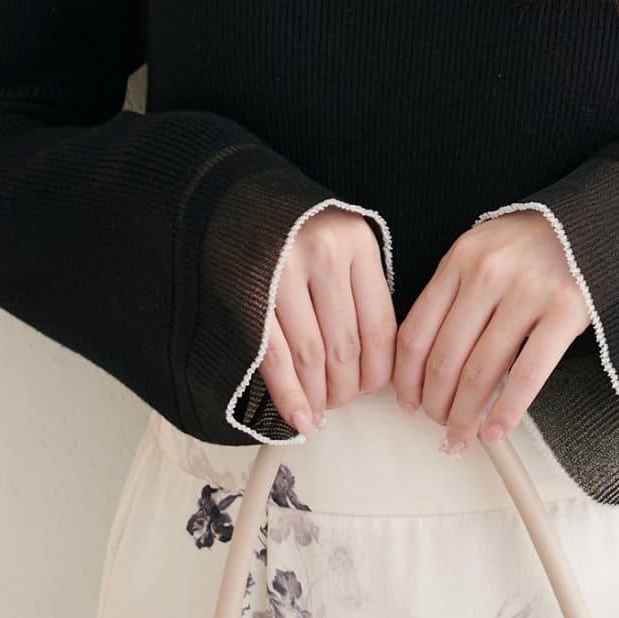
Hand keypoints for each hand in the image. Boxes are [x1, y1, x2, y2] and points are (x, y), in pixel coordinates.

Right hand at [255, 210, 395, 434]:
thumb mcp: (343, 243)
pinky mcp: (251, 293)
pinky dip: (289, 395)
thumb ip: (361, 289)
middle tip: (342, 403)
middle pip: (346, 345)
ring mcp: (284, 273)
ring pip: (312, 356)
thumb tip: (375, 364)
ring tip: (320, 413)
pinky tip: (298, 417)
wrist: (239, 200)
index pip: (379, 324)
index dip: (379, 370)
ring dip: (318, 397)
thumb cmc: (300, 229)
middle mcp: (324, 254)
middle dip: (346, 389)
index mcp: (357, 242)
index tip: (373, 389)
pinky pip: (275, 357)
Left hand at [392, 212, 590, 452]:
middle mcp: (488, 273)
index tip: (407, 402)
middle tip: (438, 424)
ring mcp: (528, 291)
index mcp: (460, 259)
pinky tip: (496, 430)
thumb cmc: (533, 244)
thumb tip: (426, 366)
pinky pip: (528, 374)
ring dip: (465, 416)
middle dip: (435, 404)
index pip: (416, 332)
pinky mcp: (565, 310)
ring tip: (463, 435)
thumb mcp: (482, 252)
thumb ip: (455, 294)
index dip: (406, 378)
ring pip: (481, 372)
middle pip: (444, 358)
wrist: (593, 221)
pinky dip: (507, 412)